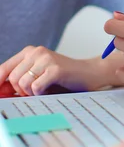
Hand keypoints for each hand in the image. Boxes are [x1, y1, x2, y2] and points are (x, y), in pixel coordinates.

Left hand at [0, 46, 114, 96]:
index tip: (1, 95)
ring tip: (42, 91)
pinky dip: (40, 94)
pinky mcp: (55, 69)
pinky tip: (49, 91)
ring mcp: (46, 59)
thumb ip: (20, 80)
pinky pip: (35, 87)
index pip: (3, 69)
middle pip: (12, 78)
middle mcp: (36, 52)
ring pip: (22, 83)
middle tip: (33, 94)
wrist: (91, 73)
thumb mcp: (38, 75)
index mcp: (29, 52)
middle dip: (19, 91)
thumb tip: (1, 92)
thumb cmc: (65, 77)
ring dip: (30, 93)